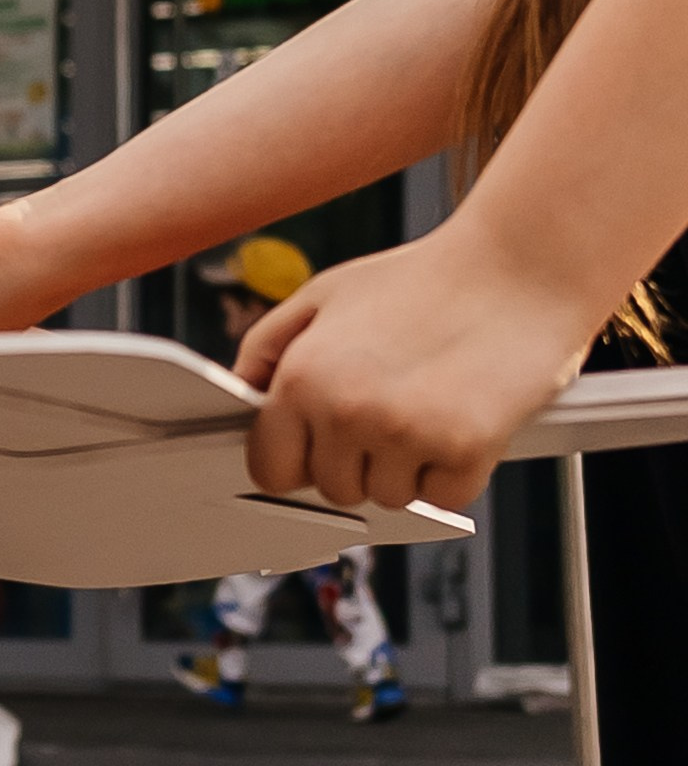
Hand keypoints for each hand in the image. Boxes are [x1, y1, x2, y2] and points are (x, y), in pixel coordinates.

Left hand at [236, 229, 585, 514]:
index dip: (296, 461)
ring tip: (431, 401)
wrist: (521, 266)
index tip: (319, 447)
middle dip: (359, 458)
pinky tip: (464, 417)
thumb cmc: (425, 279)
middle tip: (394, 404)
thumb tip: (245, 400)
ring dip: (409, 465)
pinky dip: (455, 471)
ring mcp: (406, 435)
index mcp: (302, 377)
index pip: (270, 470)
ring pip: (389, 496)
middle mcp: (346, 412)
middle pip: (334, 488)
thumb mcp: (325, 294)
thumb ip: (269, 348)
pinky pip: (443, 498)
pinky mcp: (465, 450)